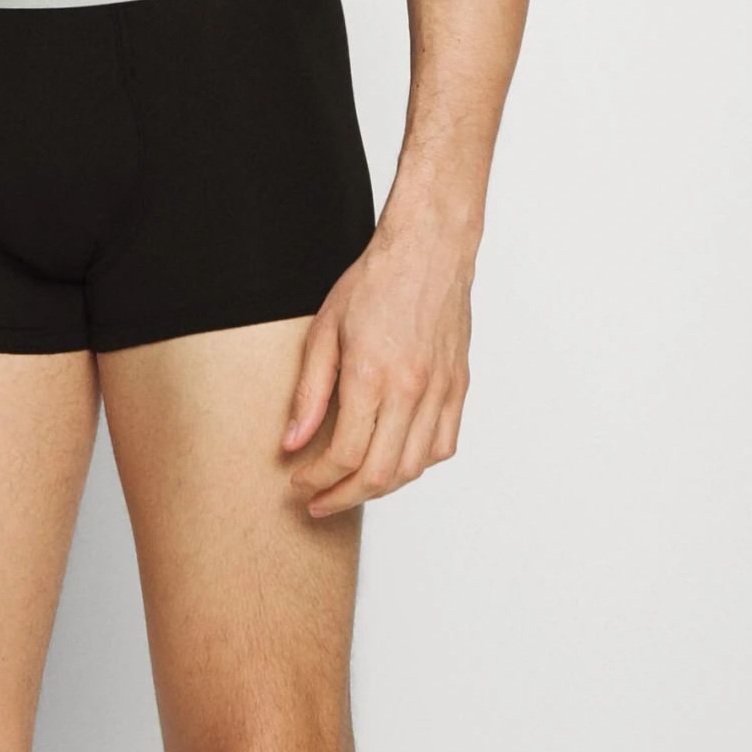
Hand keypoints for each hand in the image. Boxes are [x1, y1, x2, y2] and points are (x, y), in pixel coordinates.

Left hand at [281, 223, 473, 516]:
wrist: (428, 250)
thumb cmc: (374, 281)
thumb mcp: (324, 329)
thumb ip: (309, 392)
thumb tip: (293, 441)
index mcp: (372, 374)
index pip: (344, 453)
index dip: (317, 478)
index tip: (300, 481)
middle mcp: (411, 389)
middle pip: (380, 474)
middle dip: (344, 497)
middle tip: (319, 501)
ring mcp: (440, 391)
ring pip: (414, 468)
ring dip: (380, 487)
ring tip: (352, 486)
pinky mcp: (458, 387)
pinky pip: (442, 446)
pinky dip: (417, 465)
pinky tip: (394, 459)